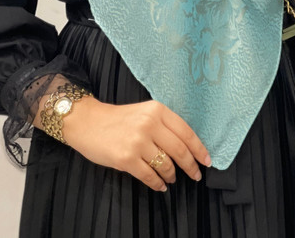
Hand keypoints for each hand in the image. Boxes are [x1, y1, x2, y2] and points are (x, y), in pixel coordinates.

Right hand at [61, 97, 211, 191]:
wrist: (87, 122)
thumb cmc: (117, 119)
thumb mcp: (144, 112)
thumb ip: (163, 125)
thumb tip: (186, 147)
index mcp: (157, 110)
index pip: (186, 132)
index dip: (199, 149)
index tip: (207, 160)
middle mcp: (149, 124)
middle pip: (180, 150)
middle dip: (191, 166)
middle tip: (195, 175)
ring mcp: (138, 142)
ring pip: (166, 165)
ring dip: (172, 175)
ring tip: (172, 178)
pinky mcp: (126, 158)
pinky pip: (150, 176)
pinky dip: (158, 184)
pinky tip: (160, 185)